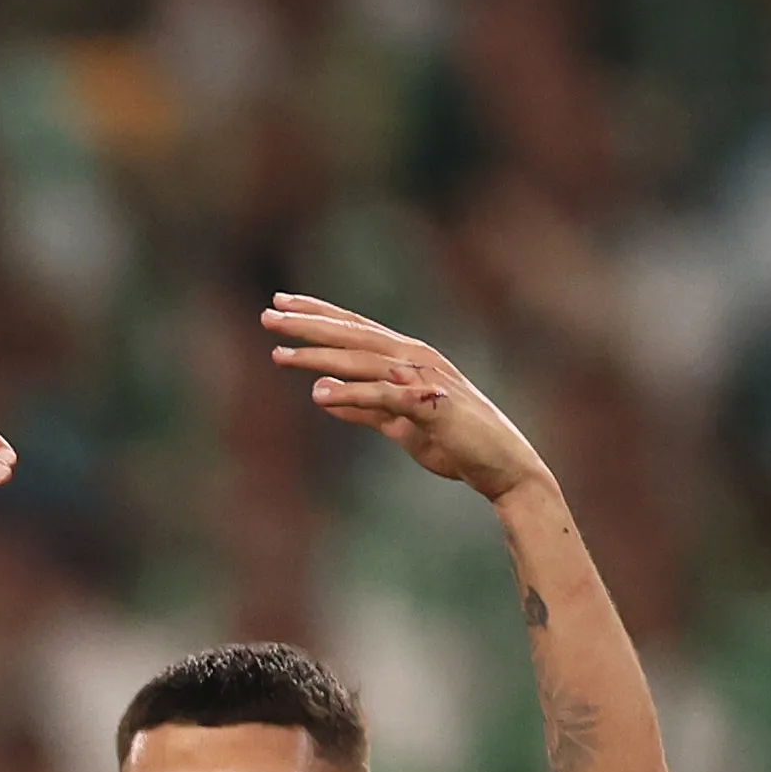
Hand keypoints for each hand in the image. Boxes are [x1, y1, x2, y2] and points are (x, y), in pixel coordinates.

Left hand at [263, 296, 545, 502]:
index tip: (281, 304)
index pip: (355, 329)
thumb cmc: (455, 443)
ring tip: (280, 354)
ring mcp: (425, 380)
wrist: (502, 467)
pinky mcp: (432, 407)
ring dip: (320, 356)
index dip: (318, 314)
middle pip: (354, 335)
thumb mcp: (398, 425)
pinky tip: (319, 395)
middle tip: (268, 314)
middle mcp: (416, 359)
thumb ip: (364, 409)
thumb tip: (324, 395)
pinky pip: (385, 398)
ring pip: (364, 361)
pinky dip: (352, 395)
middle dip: (309, 324)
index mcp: (407, 359)